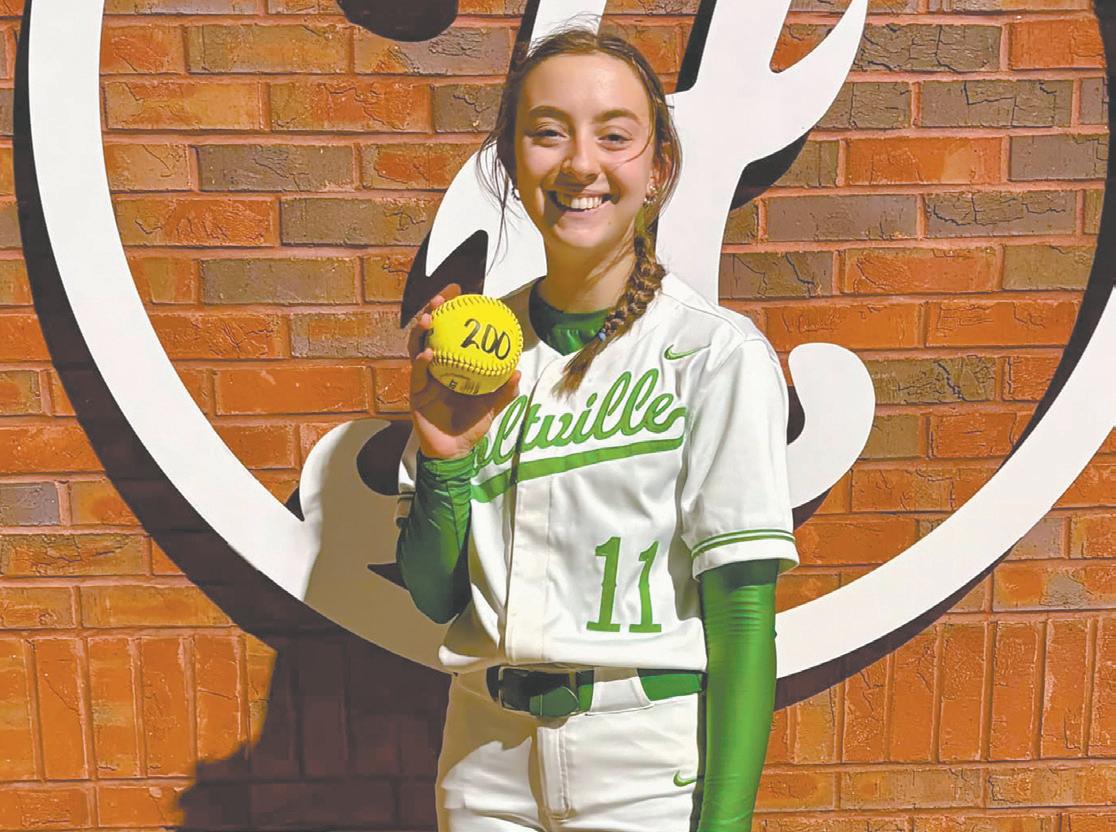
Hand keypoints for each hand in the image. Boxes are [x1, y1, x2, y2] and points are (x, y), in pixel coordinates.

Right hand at [407, 283, 521, 460]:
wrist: (455, 451)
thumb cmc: (472, 426)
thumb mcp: (492, 406)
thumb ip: (504, 391)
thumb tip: (518, 370)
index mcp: (453, 364)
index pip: (452, 331)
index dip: (454, 311)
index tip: (461, 292)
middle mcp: (436, 366)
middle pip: (431, 331)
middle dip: (433, 310)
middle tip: (442, 296)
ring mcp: (423, 377)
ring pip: (418, 346)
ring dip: (422, 331)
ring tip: (430, 317)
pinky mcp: (415, 392)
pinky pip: (417, 374)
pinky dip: (422, 362)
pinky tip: (428, 353)